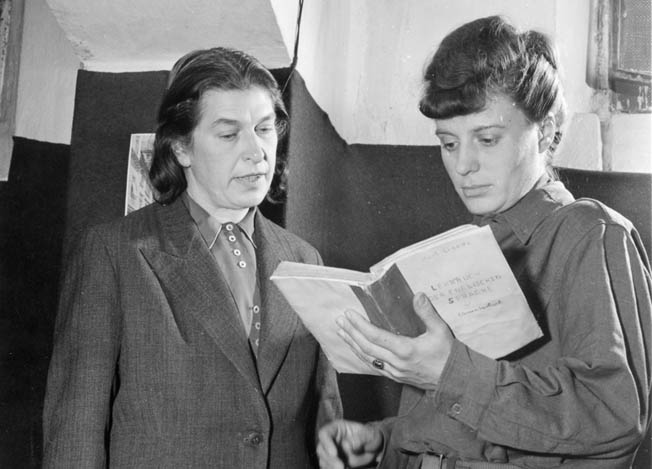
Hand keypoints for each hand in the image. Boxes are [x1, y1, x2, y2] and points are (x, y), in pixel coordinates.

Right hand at [317, 419, 383, 468]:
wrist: (373, 447)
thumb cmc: (371, 437)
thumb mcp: (370, 434)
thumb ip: (361, 438)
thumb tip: (347, 445)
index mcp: (337, 428)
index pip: (324, 433)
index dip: (326, 443)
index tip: (334, 453)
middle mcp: (330, 440)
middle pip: (321, 449)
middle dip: (330, 460)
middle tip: (341, 467)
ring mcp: (330, 453)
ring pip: (324, 461)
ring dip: (332, 467)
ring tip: (346, 468)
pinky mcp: (332, 463)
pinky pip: (328, 468)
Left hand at [336, 292, 453, 389]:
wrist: (454, 380)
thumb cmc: (447, 355)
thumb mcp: (440, 330)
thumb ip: (428, 313)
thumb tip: (418, 295)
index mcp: (405, 350)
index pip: (376, 336)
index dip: (360, 325)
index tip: (349, 314)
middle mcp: (396, 362)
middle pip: (367, 347)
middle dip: (351, 333)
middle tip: (339, 321)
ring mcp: (395, 372)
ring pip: (367, 358)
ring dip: (353, 344)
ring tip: (341, 333)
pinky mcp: (396, 377)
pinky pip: (374, 366)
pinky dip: (362, 356)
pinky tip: (356, 349)